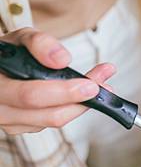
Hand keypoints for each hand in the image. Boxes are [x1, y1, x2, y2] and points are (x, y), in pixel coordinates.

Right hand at [0, 28, 115, 134]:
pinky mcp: (24, 127)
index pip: (31, 96)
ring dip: (83, 104)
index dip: (64, 92)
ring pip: (56, 121)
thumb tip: (62, 60)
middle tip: (103, 85)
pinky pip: (54, 121)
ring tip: (101, 84)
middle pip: (51, 115)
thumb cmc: (9, 54)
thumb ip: (39, 43)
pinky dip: (73, 107)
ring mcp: (12, 123)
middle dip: (81, 100)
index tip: (91, 84)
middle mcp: (1, 110)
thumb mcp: (20, 39)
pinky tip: (84, 93)